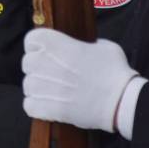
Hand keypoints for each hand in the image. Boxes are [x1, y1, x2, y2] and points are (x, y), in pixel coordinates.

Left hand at [22, 28, 138, 132]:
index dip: (36, 45)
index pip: (32, 39)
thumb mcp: (103, 46)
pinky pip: (29, 105)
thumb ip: (85, 44)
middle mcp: (47, 63)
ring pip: (28, 85)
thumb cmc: (115, 72)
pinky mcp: (48, 108)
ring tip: (53, 91)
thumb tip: (82, 48)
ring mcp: (45, 87)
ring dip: (37, 88)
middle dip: (38, 68)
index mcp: (58, 45)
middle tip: (53, 74)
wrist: (121, 102)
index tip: (45, 51)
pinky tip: (49, 105)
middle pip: (27, 62)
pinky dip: (36, 106)